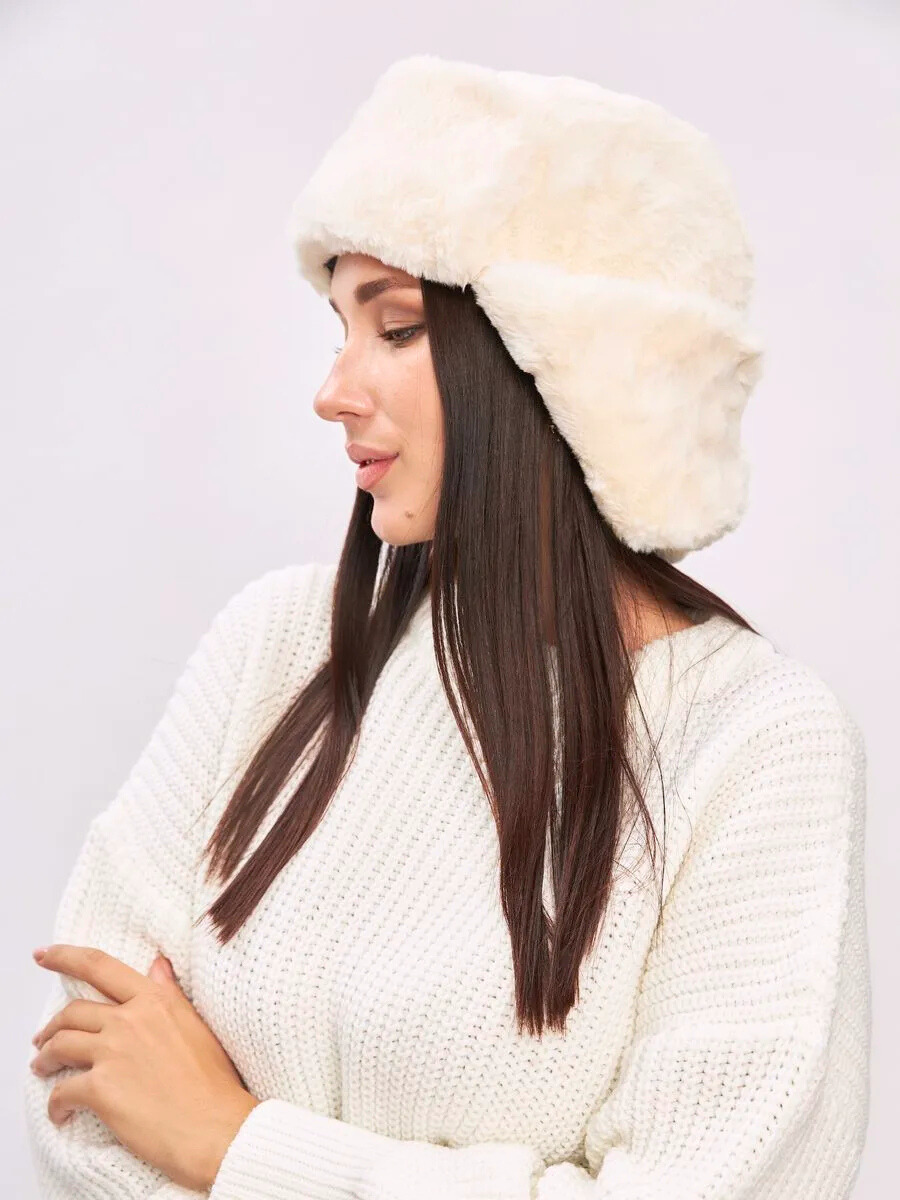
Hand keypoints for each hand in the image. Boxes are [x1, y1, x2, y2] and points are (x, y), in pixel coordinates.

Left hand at [30, 944, 260, 1192]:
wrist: (215, 1127)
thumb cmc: (213, 1082)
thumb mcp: (195, 1024)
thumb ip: (170, 993)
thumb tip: (158, 965)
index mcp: (154, 1000)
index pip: (99, 966)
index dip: (65, 957)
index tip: (44, 956)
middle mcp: (130, 1019)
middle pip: (73, 1011)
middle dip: (51, 1026)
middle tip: (44, 1039)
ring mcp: (112, 1052)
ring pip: (60, 1045)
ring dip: (46, 1058)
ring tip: (43, 1068)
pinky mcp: (100, 1089)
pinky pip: (61, 1092)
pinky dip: (55, 1104)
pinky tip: (61, 1113)